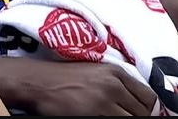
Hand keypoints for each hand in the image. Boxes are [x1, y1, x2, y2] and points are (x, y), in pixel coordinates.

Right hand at [29, 61, 156, 114]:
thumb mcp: (94, 72)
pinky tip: (98, 117)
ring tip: (107, 116)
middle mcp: (113, 85)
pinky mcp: (94, 114)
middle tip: (120, 115)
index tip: (137, 113)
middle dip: (135, 117)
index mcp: (115, 72)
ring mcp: (104, 101)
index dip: (146, 109)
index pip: (149, 98)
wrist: (37, 82)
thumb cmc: (62, 77)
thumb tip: (138, 104)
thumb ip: (117, 83)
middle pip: (142, 112)